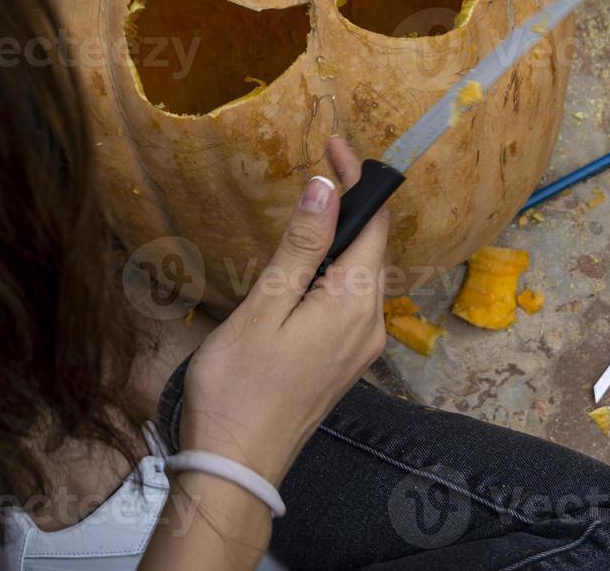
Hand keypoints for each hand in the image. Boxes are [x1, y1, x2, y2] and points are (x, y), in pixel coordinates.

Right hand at [178, 136, 389, 485]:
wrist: (235, 467)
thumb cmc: (239, 388)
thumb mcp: (264, 308)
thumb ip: (299, 247)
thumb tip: (326, 187)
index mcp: (354, 306)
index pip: (374, 224)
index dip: (359, 179)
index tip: (332, 143)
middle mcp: (369, 326)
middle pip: (371, 248)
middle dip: (351, 203)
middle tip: (317, 164)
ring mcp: (359, 349)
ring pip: (360, 275)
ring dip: (340, 236)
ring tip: (307, 207)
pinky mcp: (343, 363)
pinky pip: (348, 301)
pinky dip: (332, 270)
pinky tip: (302, 265)